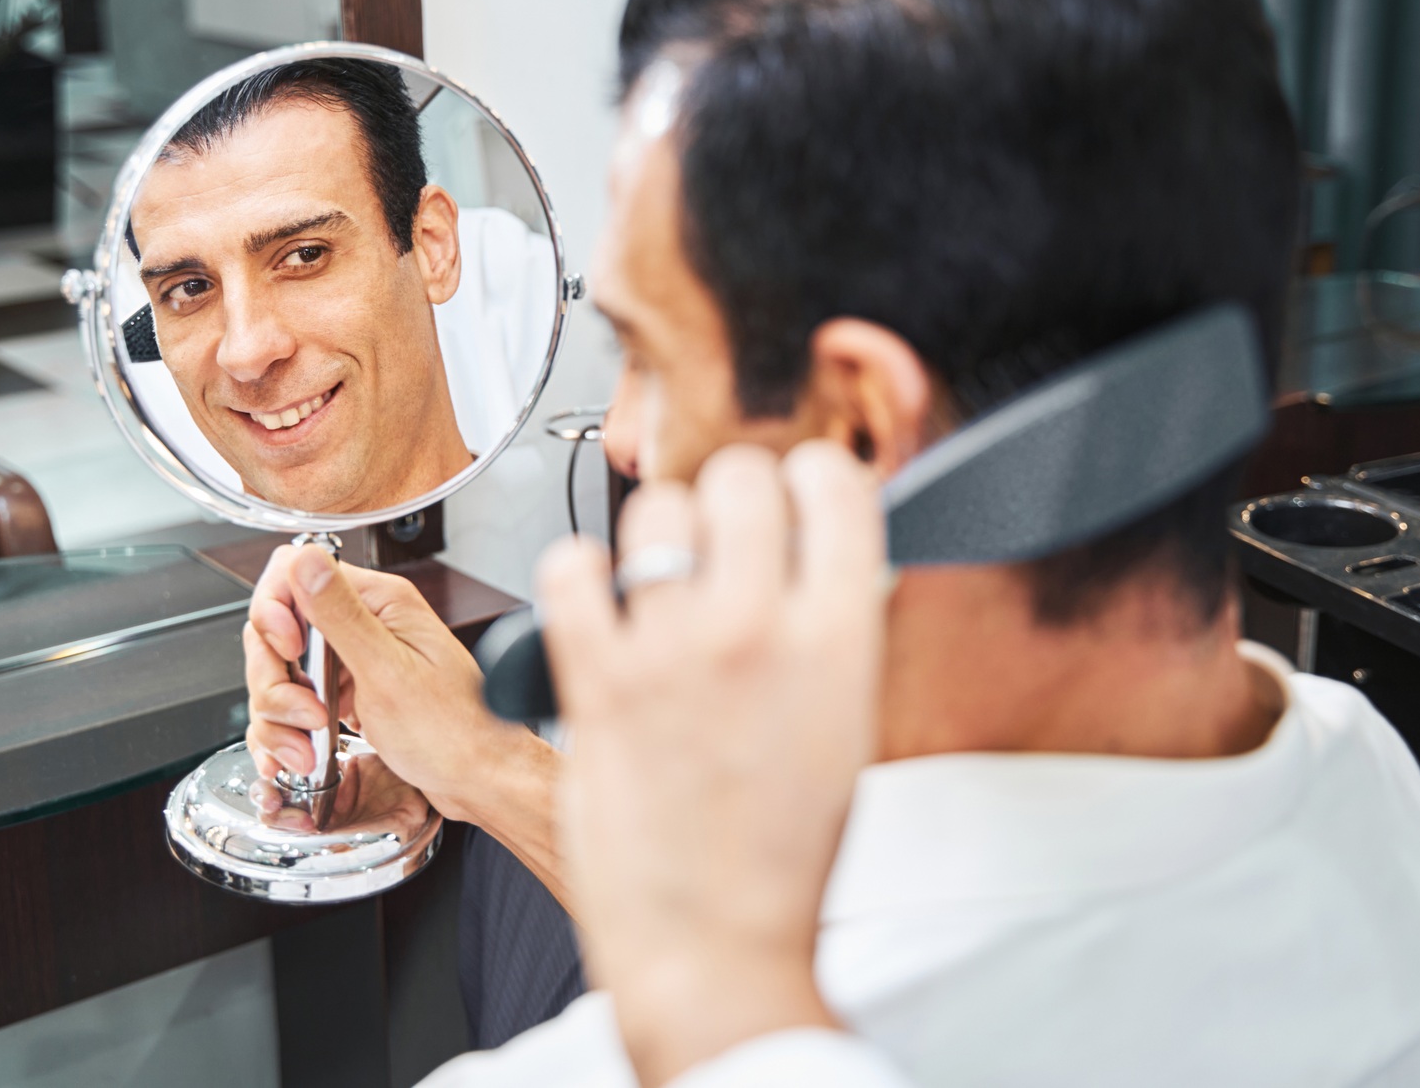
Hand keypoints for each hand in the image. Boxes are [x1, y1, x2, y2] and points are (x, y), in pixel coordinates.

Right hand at [242, 544, 524, 824]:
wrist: (476, 781)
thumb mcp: (389, 672)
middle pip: (274, 630)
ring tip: (309, 745)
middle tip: (304, 713)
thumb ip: (341, 615)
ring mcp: (351, 661)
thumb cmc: (453, 732)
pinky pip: (292, 702)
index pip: (294, 573)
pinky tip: (300, 754)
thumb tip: (306, 559)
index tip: (289, 652)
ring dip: (280, 715)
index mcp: (380, 602)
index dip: (275, 611)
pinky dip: (287, 732)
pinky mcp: (344, 694)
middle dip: (275, 679)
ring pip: (279, 672)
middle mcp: (363, 624)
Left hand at [540, 441, 888, 1086]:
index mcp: (838, 640)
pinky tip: (599, 601)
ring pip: (655, 507)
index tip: (801, 494)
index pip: (834, 486)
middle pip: (740, 476)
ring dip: (660, 533)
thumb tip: (820, 553)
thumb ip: (834, 627)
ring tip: (663, 582)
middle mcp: (754, 630)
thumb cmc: (783, 849)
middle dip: (736, 497)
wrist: (714, 942)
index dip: (815, 480)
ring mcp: (669, 651)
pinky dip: (579, 572)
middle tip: (729, 540)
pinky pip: (571, 568)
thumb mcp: (847, 722)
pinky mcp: (595, 680)